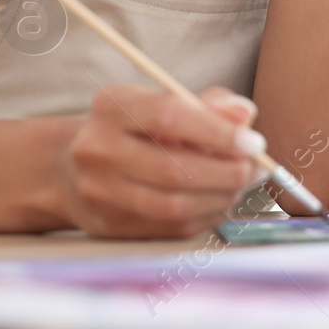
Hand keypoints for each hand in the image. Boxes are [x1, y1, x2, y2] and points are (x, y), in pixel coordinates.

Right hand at [57, 84, 266, 238]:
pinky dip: (206, 215)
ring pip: (174, 204)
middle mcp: (98, 148)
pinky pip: (171, 226)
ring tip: (241, 184)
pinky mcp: (110, 225)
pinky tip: (219, 201)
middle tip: (256, 167)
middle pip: (174, 168)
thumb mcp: (161, 102)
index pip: (169, 116)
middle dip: (227, 171)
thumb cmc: (133, 129)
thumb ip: (208, 104)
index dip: (217, 131)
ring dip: (221, 197)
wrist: (72, 168)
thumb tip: (245, 114)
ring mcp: (100, 192)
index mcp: (111, 106)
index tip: (253, 141)